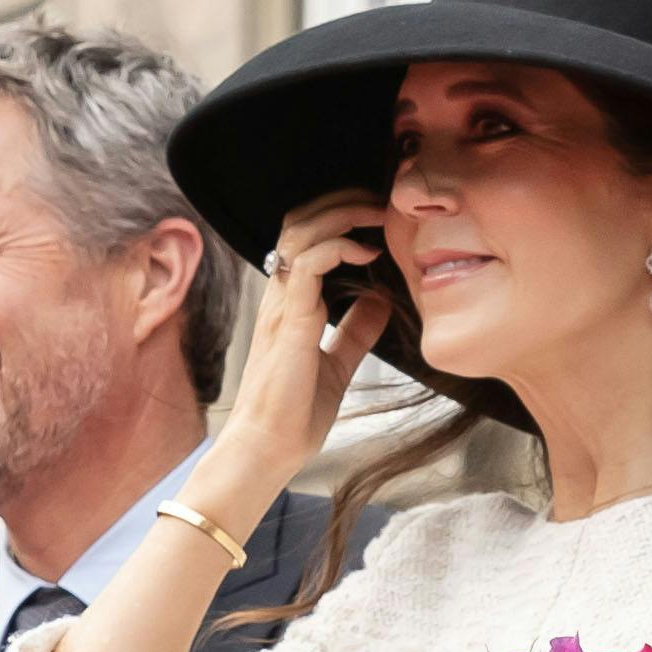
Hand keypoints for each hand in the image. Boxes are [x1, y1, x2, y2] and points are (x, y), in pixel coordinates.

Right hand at [194, 192, 395, 520]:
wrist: (268, 450)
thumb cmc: (293, 416)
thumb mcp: (337, 366)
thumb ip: (355, 332)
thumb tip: (380, 301)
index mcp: (290, 301)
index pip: (306, 234)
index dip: (340, 214)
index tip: (379, 219)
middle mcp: (281, 294)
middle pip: (300, 218)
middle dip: (344, 200)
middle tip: (383, 204)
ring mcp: (281, 304)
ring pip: (301, 229)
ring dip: (344, 213)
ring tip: (378, 216)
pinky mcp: (289, 320)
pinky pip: (308, 261)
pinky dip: (338, 245)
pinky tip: (366, 253)